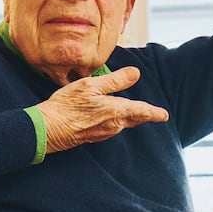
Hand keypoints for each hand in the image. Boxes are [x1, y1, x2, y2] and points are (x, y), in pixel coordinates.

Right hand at [36, 65, 167, 152]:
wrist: (48, 129)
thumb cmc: (67, 105)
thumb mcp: (91, 86)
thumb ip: (115, 80)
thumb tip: (135, 74)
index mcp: (116, 112)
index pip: (142, 111)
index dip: (154, 112)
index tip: (164, 115)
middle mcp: (113, 125)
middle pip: (134, 119)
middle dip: (143, 116)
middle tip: (154, 114)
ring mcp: (103, 133)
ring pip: (122, 124)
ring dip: (129, 118)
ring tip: (134, 113)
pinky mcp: (93, 137)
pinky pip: (110, 128)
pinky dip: (115, 122)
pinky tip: (110, 118)